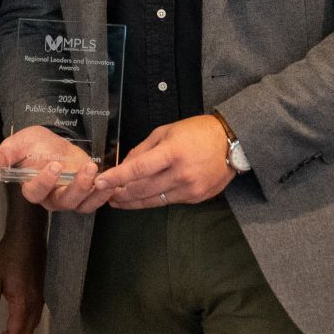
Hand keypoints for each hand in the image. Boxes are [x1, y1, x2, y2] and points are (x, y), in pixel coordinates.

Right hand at [0, 126, 104, 212]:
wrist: (54, 142)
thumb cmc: (34, 145)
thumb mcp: (16, 144)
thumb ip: (1, 156)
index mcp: (32, 187)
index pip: (36, 192)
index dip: (44, 182)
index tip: (54, 165)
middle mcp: (51, 197)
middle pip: (63, 202)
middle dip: (76, 188)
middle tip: (86, 170)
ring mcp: (70, 197)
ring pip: (81, 203)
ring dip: (93, 191)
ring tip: (99, 174)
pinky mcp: (86, 193)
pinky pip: (95, 200)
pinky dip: (104, 194)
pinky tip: (109, 181)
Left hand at [0, 224, 44, 333]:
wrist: (27, 237)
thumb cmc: (7, 256)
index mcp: (23, 303)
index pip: (15, 333)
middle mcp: (35, 304)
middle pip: (27, 332)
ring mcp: (41, 297)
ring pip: (34, 325)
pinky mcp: (41, 291)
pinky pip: (36, 316)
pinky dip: (27, 326)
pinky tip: (19, 322)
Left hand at [95, 115, 235, 207]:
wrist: (233, 142)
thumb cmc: (198, 132)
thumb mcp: (167, 131)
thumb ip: (143, 149)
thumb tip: (124, 165)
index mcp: (172, 152)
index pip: (137, 169)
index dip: (116, 177)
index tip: (100, 182)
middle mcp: (181, 173)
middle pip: (142, 189)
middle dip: (120, 193)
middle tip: (105, 194)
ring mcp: (190, 188)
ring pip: (153, 200)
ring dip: (132, 202)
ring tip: (118, 200)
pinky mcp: (196, 198)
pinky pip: (168, 201)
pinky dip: (154, 199)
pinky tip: (143, 197)